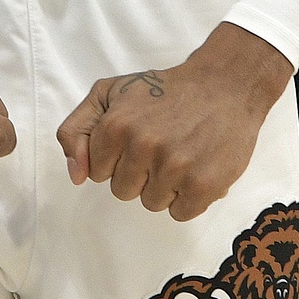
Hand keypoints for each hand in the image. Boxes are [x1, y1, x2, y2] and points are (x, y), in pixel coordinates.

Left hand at [56, 23, 292, 219]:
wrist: (223, 84)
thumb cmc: (162, 90)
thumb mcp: (109, 92)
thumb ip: (76, 130)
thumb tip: (76, 176)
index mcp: (115, 125)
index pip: (96, 172)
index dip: (114, 158)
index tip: (133, 138)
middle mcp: (142, 146)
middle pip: (123, 191)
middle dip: (137, 173)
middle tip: (159, 144)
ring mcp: (174, 168)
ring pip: (151, 203)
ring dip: (164, 185)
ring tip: (179, 152)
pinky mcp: (203, 185)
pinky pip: (180, 214)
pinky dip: (188, 197)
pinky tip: (195, 167)